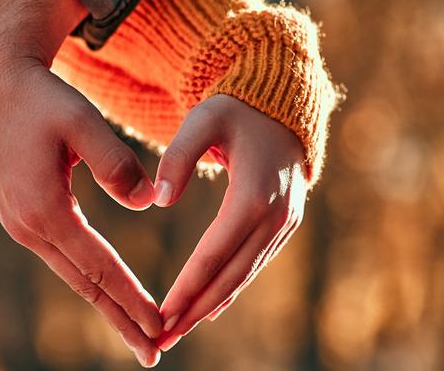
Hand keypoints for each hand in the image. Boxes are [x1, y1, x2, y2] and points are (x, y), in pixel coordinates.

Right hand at [0, 0, 161, 366]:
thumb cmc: (38, 96)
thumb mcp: (81, 122)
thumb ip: (117, 163)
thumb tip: (146, 203)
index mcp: (44, 209)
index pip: (99, 267)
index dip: (132, 299)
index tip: (161, 326)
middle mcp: (26, 226)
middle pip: (83, 285)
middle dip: (120, 320)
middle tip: (153, 352)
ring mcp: (19, 223)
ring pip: (71, 274)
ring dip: (105, 303)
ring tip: (135, 329)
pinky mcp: (19, 214)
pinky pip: (61, 256)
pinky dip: (87, 277)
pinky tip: (103, 288)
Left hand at [153, 94, 307, 350]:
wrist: (281, 104)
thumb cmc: (236, 110)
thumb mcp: (203, 119)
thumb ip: (177, 156)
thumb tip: (158, 201)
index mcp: (254, 194)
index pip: (215, 253)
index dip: (188, 287)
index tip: (161, 314)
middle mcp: (275, 216)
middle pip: (230, 275)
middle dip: (195, 310)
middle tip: (161, 339)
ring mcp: (284, 223)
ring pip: (244, 275)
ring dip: (210, 306)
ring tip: (177, 331)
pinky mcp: (284, 225)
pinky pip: (254, 264)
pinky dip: (230, 288)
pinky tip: (209, 309)